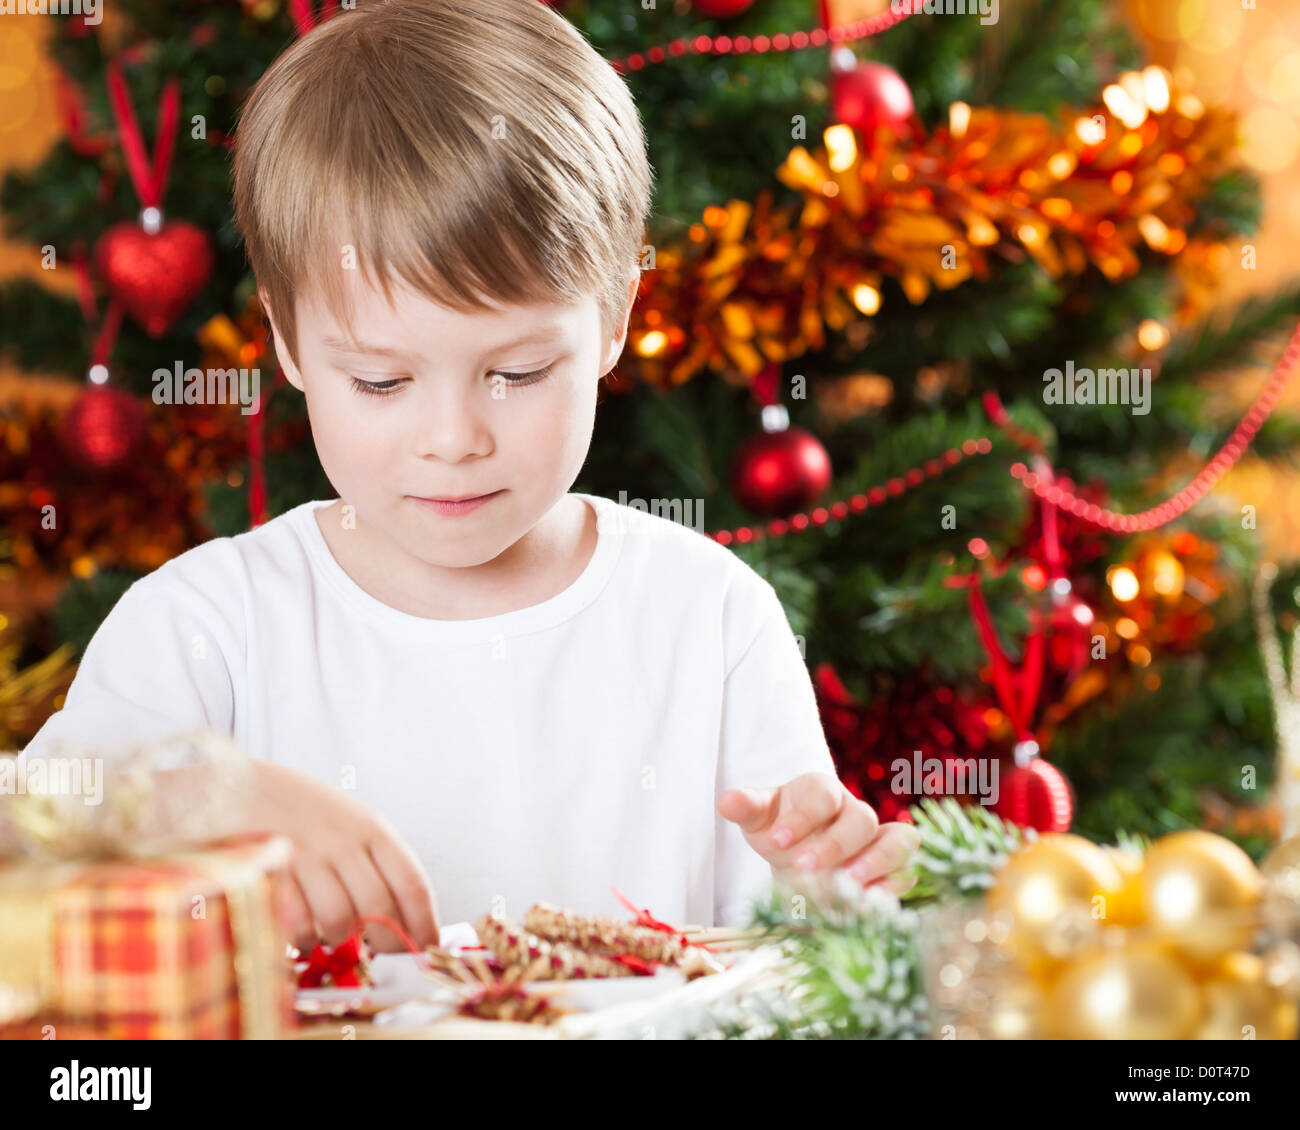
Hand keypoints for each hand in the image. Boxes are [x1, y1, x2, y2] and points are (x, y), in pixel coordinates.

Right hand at [239, 761, 440, 952]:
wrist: (237, 786)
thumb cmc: (301, 812)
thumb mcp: (348, 824)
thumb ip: (374, 864)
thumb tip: (403, 922)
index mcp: (372, 828)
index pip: (411, 882)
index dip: (424, 922)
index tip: (429, 948)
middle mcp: (343, 840)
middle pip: (380, 907)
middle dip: (388, 945)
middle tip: (386, 962)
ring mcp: (305, 854)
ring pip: (339, 920)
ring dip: (342, 944)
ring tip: (339, 946)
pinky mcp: (270, 871)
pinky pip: (296, 923)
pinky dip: (304, 941)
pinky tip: (304, 938)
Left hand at [717, 771, 920, 894]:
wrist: (799, 857)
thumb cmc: (779, 830)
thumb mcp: (758, 819)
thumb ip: (745, 808)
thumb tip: (726, 801)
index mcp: (821, 791)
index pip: (822, 795)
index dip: (802, 818)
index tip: (775, 841)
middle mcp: (854, 811)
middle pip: (861, 818)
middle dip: (835, 845)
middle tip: (803, 868)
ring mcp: (877, 839)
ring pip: (897, 840)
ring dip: (877, 863)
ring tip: (847, 886)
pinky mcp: (892, 866)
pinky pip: (907, 869)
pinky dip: (893, 887)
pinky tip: (865, 905)